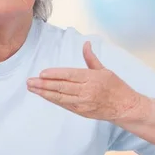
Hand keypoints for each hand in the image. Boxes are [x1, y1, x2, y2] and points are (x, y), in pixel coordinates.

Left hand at [26, 41, 141, 122]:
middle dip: (44, 84)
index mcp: (92, 78)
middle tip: (30, 81)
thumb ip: (91, 58)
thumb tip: (86, 43)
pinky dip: (52, 99)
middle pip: (62, 87)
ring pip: (60, 97)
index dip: (55, 74)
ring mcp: (83, 103)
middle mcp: (87, 91)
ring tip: (32, 88)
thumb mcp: (104, 70)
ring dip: (44, 93)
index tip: (42, 73)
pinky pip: (64, 104)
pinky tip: (43, 95)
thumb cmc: (115, 86)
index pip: (70, 75)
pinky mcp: (81, 111)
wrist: (125, 107)